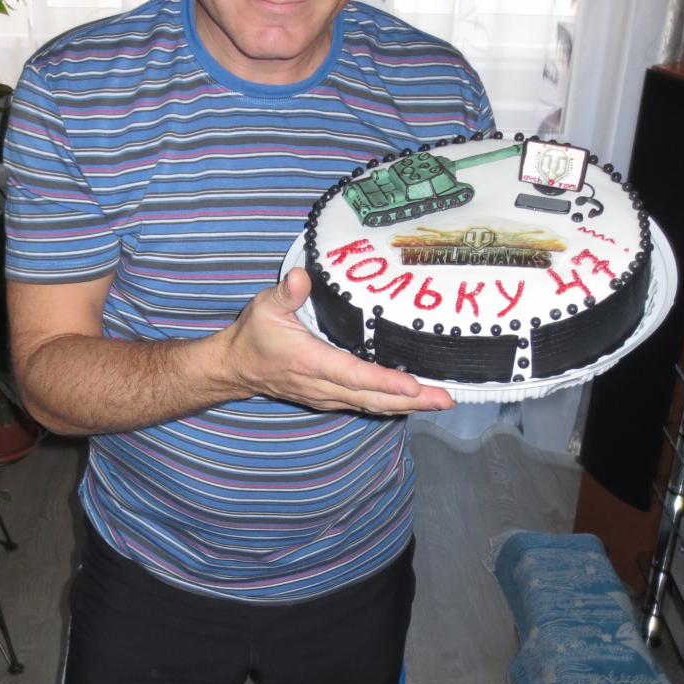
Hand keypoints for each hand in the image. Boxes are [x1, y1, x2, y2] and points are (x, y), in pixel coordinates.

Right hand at [218, 267, 454, 415]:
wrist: (237, 367)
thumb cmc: (254, 334)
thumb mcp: (265, 306)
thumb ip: (286, 293)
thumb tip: (300, 277)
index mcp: (310, 361)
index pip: (354, 375)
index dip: (385, 382)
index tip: (414, 386)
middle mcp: (322, 385)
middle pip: (372, 397)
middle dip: (411, 401)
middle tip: (446, 400)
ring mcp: (326, 396)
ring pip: (371, 404)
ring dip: (406, 406)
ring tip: (439, 402)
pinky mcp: (329, 398)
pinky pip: (364, 404)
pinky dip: (390, 404)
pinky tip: (412, 401)